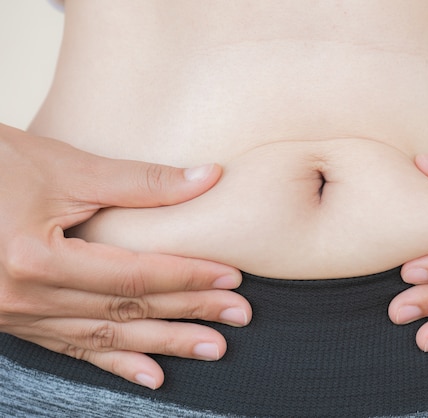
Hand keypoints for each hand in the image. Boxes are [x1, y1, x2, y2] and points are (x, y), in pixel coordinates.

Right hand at [0, 123, 250, 388]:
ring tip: (212, 348)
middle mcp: (24, 297)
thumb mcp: (66, 169)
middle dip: (188, 313)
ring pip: (106, 337)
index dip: (188, 276)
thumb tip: (209, 178)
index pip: (134, 276)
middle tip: (239, 316)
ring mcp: (17, 316)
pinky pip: (72, 349)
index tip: (232, 277)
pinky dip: (115, 363)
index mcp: (35, 259)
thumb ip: (141, 181)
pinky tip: (153, 376)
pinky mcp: (16, 321)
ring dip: (163, 344)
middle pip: (126, 310)